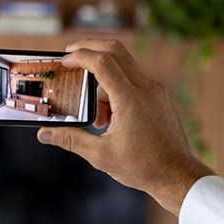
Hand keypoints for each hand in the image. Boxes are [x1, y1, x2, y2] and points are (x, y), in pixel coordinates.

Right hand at [36, 40, 214, 215]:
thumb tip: (44, 134)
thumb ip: (70, 140)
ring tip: (98, 118)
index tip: (65, 61)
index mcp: (130, 100)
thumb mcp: (101, 155)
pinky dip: (118, 89)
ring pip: (124, 68)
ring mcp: (156, 91)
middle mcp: (146, 89)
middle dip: (91, 48)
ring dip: (104, 82)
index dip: (80, 56)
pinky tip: (113, 119)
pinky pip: (134, 82)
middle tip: (71, 55)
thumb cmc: (144, 168)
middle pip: (116, 51)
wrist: (178, 176)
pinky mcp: (160, 98)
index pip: (102, 62)